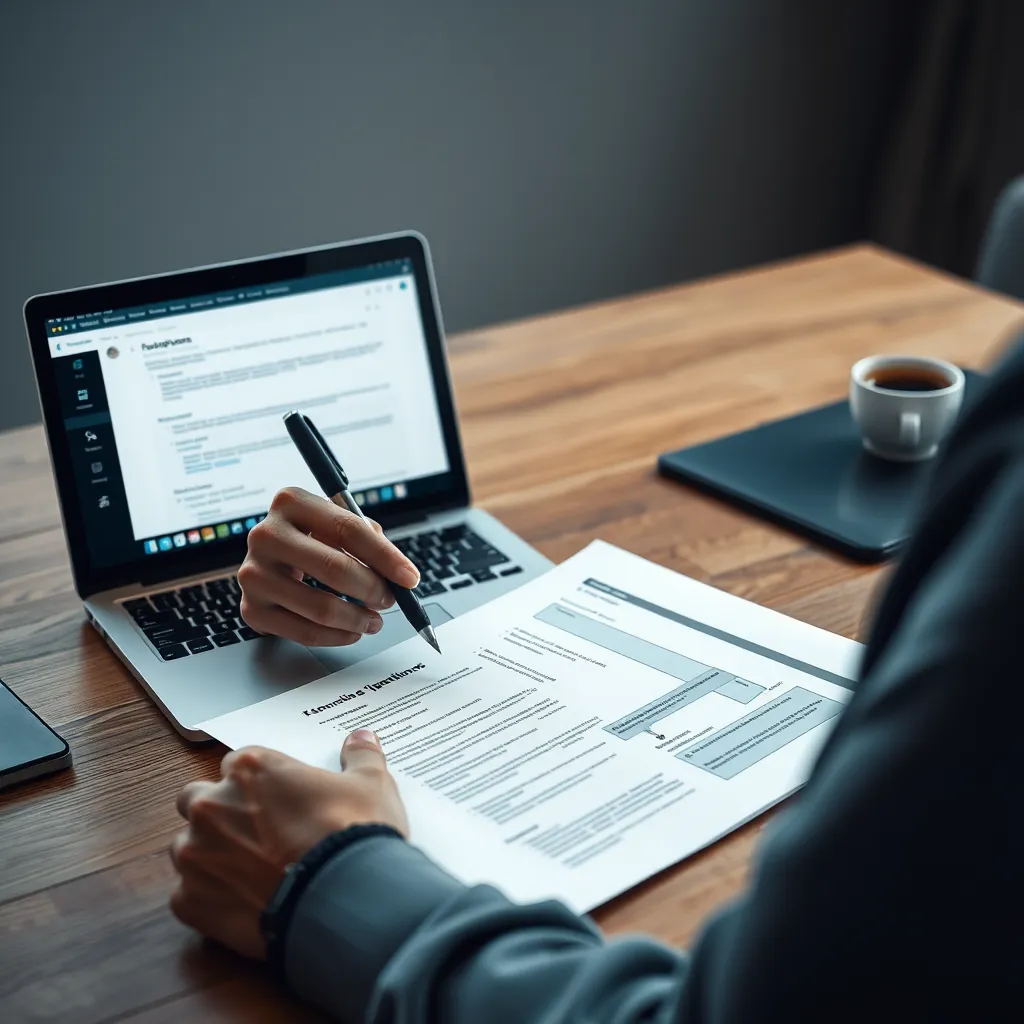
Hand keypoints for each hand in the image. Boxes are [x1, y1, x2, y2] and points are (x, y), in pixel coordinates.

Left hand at [169, 730, 408, 959]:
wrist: (347, 900)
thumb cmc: (355, 833)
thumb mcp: (370, 784)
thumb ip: (360, 756)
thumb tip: (361, 738)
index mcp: (251, 768)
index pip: (237, 764)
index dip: (257, 783)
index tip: (277, 801)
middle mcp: (213, 805)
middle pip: (197, 800)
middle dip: (219, 814)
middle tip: (258, 834)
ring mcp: (196, 855)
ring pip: (188, 849)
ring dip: (211, 857)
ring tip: (251, 874)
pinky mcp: (190, 903)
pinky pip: (188, 897)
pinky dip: (211, 900)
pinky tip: (245, 906)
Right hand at [238, 486, 419, 645]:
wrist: (269, 559)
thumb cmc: (312, 539)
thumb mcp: (337, 523)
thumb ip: (369, 541)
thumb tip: (401, 576)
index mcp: (290, 502)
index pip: (348, 529)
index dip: (386, 557)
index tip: (410, 578)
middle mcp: (266, 535)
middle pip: (334, 569)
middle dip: (373, 589)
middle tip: (390, 600)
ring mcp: (253, 573)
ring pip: (321, 607)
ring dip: (358, 619)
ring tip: (374, 620)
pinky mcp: (251, 609)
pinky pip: (303, 632)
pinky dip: (336, 636)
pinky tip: (351, 631)